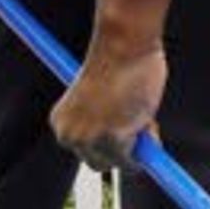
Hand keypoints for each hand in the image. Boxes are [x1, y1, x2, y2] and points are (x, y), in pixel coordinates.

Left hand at [48, 39, 167, 172]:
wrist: (122, 45)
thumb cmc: (116, 61)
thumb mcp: (101, 97)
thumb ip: (106, 120)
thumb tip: (130, 140)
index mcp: (61, 122)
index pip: (84, 150)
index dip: (107, 141)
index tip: (123, 124)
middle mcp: (69, 136)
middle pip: (98, 163)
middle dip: (121, 150)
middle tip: (140, 124)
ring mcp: (89, 140)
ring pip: (118, 163)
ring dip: (137, 146)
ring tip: (143, 114)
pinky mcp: (112, 141)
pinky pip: (133, 161)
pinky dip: (148, 147)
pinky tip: (147, 119)